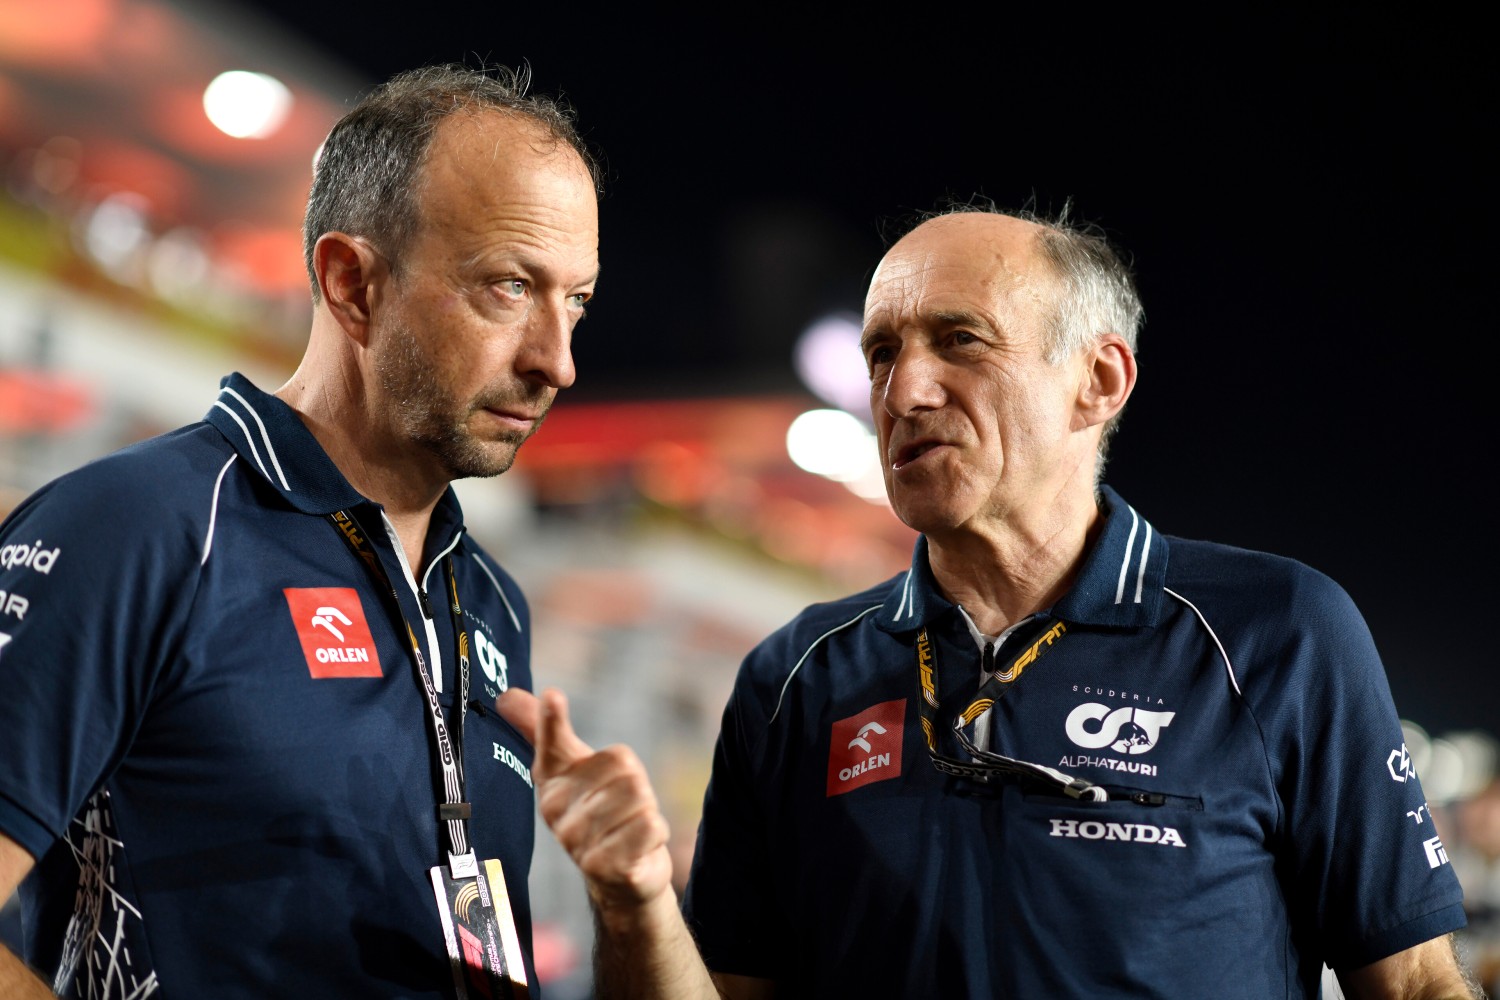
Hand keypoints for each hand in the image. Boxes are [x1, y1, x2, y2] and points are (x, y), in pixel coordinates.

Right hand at [496, 687, 674, 917]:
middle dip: (635, 785)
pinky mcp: (608, 867)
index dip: (552, 719)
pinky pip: (652, 825)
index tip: (553, 696)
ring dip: (646, 811)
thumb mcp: (576, 770)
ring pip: (639, 795)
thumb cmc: (598, 813)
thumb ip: (549, 732)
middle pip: (624, 767)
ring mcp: (580, 843)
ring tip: (629, 827)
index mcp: (551, 783)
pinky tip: (638, 846)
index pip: (553, 744)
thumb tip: (506, 695)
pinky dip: (656, 832)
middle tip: (622, 808)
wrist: (619, 877)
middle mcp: (558, 812)